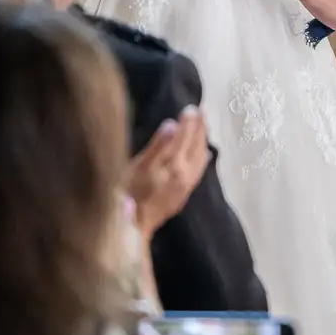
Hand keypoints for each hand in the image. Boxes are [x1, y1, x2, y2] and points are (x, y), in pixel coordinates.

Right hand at [126, 107, 209, 236]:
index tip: (190, 107)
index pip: (184, 137)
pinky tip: (205, 155)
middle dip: (199, 127)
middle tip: (203, 110)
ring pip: (201, 157)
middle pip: (196, 146)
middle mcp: (186, 174)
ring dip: (203, 140)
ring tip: (205, 126)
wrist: (134, 228)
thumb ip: (157, 146)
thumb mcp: (138, 167)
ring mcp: (186, 185)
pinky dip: (203, 158)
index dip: (187, 122)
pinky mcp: (183, 194)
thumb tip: (172, 124)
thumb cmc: (130, 194)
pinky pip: (199, 171)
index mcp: (175, 164)